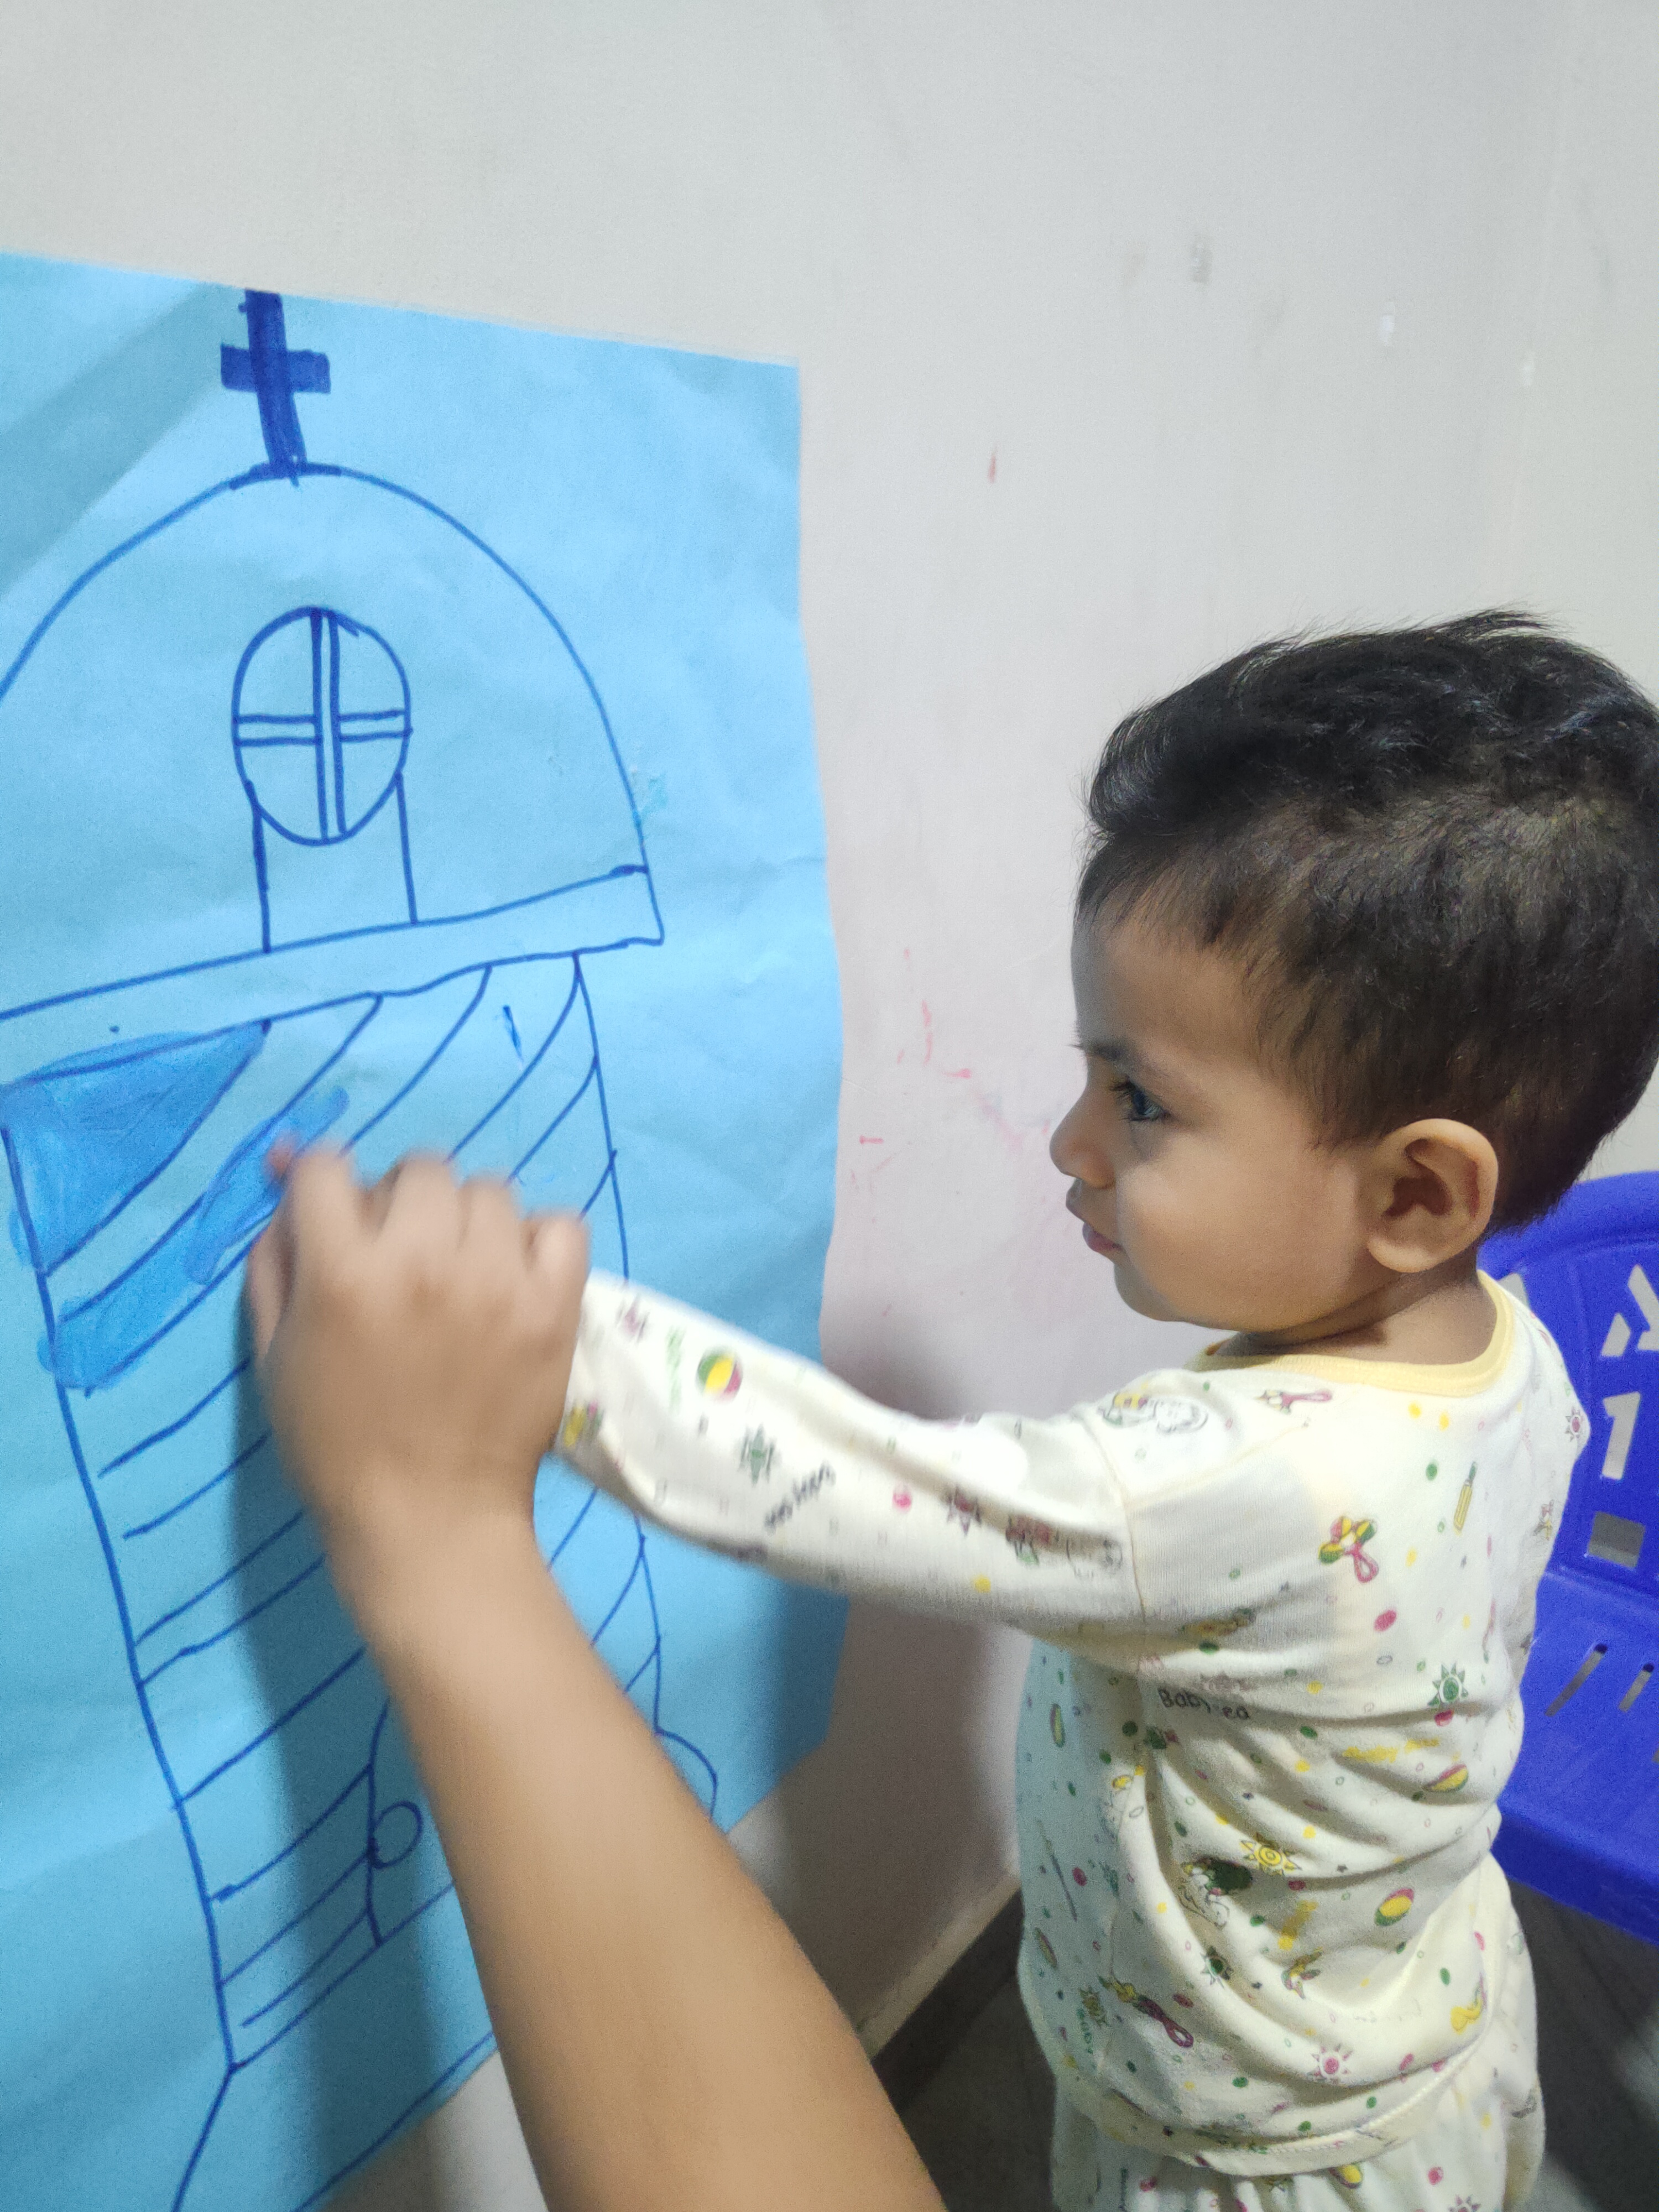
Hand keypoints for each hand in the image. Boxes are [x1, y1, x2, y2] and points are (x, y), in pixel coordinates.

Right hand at [245, 1147, 588, 1638]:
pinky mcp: (554, 1305)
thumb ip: (276, 1261)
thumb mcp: (274, 1354)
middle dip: (401, 1200)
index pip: (327, 1167)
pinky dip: (539, 1241)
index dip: (324, 1187)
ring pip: (489, 1190)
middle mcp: (423, 1261)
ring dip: (469, 1220)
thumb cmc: (337, 1444)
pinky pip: (560, 1224)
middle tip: (402, 1252)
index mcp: (342, 1273)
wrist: (428, 1518)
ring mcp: (498, 1280)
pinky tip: (515, 1277)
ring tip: (462, 1270)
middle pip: (419, 1168)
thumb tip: (289, 1178)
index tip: (336, 1218)